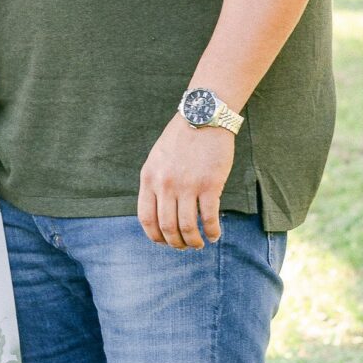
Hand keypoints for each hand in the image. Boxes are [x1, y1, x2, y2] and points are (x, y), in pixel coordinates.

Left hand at [137, 119, 235, 249]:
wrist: (204, 117)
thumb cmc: (182, 137)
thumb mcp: (157, 158)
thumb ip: (155, 182)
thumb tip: (158, 211)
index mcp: (149, 178)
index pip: (146, 218)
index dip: (155, 236)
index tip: (164, 242)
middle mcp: (165, 185)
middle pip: (167, 227)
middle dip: (177, 243)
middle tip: (186, 246)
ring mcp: (187, 186)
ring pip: (187, 228)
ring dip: (194, 241)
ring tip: (200, 243)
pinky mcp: (209, 185)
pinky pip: (209, 218)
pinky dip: (212, 231)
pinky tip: (215, 234)